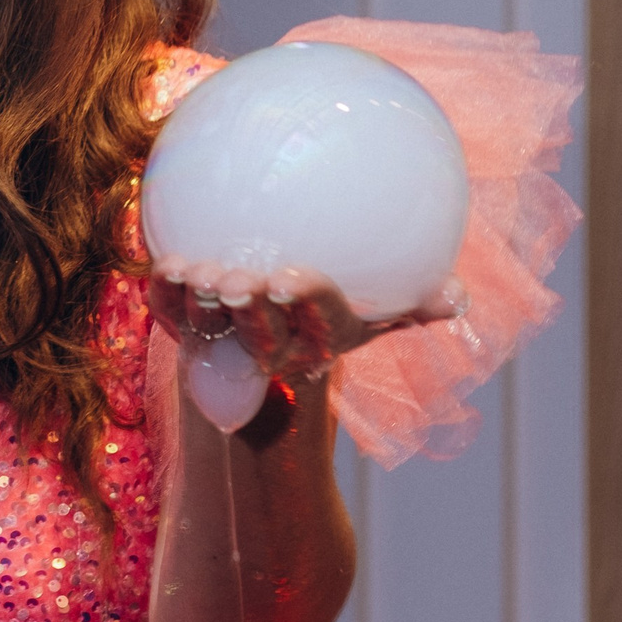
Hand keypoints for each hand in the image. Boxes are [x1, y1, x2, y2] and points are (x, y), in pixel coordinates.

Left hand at [147, 262, 463, 385]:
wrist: (264, 359)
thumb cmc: (330, 317)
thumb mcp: (379, 313)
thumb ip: (417, 303)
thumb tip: (457, 298)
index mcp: (320, 340)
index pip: (321, 324)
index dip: (308, 300)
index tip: (290, 276)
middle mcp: (272, 348)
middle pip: (261, 334)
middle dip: (249, 309)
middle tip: (238, 279)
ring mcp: (225, 343)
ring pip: (211, 326)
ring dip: (200, 301)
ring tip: (195, 271)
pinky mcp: (184, 332)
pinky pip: (169, 314)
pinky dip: (164, 292)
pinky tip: (165, 262)